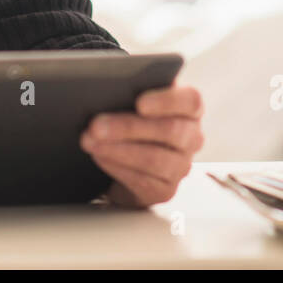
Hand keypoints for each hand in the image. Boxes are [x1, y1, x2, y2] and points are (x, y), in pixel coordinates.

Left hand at [79, 84, 204, 207]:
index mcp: (189, 109)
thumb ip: (130, 92)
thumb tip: (105, 91)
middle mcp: (191, 138)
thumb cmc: (131, 119)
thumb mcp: (134, 101)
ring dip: (117, 150)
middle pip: (170, 131)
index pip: (191, 101)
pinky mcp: (165, 190)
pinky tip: (99, 156)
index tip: (140, 103)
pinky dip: (116, 167)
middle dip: (129, 127)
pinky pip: (143, 181)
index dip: (167, 101)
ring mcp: (181, 166)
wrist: (125, 158)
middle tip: (96, 125)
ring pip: (155, 159)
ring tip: (90, 141)